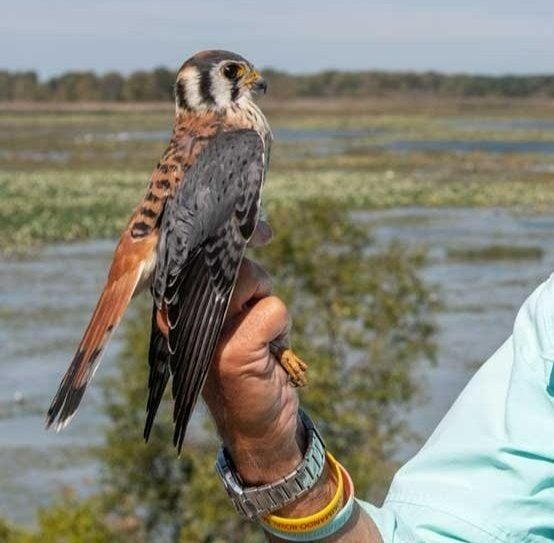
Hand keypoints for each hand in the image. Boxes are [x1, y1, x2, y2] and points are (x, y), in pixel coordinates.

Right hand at [156, 221, 302, 482]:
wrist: (260, 423)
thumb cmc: (253, 360)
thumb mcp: (238, 312)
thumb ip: (235, 277)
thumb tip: (258, 227)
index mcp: (178, 304)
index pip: (200, 253)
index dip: (231, 233)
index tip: (261, 230)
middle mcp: (181, 316)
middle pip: (232, 261)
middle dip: (255, 280)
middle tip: (256, 313)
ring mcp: (205, 332)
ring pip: (253, 279)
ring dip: (267, 306)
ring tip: (258, 339)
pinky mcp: (233, 350)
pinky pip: (273, 309)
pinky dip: (280, 329)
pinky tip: (268, 354)